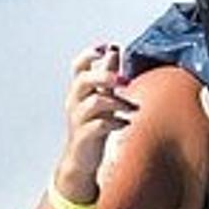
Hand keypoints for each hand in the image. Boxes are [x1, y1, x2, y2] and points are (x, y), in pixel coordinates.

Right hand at [59, 41, 135, 187]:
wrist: (81, 161)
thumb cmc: (92, 127)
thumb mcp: (100, 99)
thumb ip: (106, 78)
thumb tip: (114, 51)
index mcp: (78, 92)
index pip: (79, 67)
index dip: (90, 55)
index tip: (107, 47)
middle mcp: (75, 103)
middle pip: (84, 81)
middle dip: (104, 76)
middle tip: (125, 80)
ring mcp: (78, 120)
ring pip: (94, 102)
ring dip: (117, 102)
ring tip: (133, 108)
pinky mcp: (84, 137)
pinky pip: (99, 125)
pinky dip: (115, 122)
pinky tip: (125, 123)